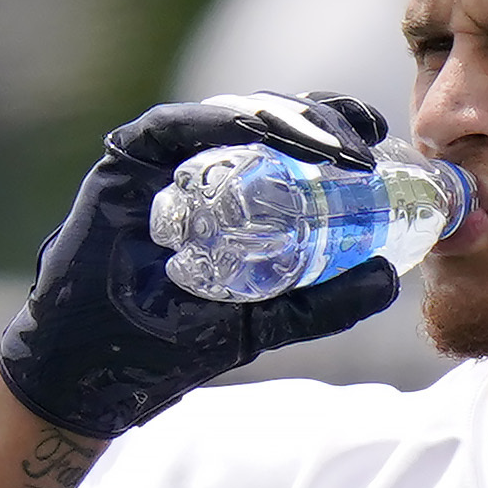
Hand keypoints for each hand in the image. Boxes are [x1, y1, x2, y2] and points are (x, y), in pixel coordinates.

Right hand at [0, 91, 405, 438]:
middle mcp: (201, 166)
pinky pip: (173, 126)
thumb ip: (322, 304)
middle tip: (360, 144)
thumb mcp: (263, 322)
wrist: (99, 371)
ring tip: (328, 146)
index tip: (375, 143)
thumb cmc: (172, 342)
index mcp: (235, 193)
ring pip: (230, 115)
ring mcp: (161, 160)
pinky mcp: (124, 161)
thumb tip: (388, 281)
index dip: (335, 135)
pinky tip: (258, 134)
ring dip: (283, 121)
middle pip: (268, 121)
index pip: (291, 146)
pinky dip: (217, 124)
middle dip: (319, 122)